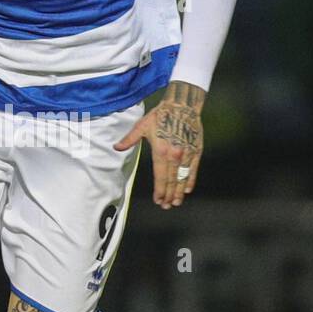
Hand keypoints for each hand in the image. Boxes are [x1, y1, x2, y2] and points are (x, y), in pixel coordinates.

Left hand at [114, 79, 204, 208]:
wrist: (183, 105)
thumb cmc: (161, 115)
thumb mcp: (142, 126)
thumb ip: (129, 139)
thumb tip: (116, 147)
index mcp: (160, 151)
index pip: (159, 177)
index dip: (159, 191)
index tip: (158, 200)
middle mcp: (174, 155)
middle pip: (171, 181)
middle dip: (169, 195)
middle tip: (166, 206)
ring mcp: (186, 154)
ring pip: (183, 178)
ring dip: (179, 192)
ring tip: (176, 202)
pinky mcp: (196, 151)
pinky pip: (194, 170)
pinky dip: (191, 180)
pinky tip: (188, 189)